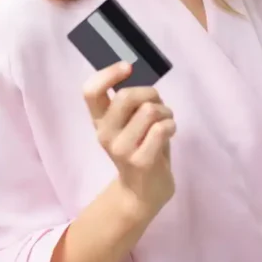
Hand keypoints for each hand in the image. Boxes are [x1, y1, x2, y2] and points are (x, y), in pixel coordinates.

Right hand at [83, 62, 176, 214]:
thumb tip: (139, 74)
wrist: (142, 193)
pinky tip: (169, 132)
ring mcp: (122, 149)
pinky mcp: (141, 161)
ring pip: (149, 111)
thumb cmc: (140, 149)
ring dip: (165, 111)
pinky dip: (171, 125)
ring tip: (165, 121)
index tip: (127, 67)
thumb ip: (129, 103)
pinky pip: (161, 129)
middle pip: (126, 97)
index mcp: (99, 121)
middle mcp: (105, 134)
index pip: (90, 91)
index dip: (108, 73)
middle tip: (158, 103)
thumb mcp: (128, 124)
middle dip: (150, 93)